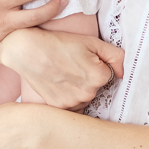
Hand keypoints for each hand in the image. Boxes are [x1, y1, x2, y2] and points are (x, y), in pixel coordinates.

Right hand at [0, 27, 123, 109]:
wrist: (27, 49)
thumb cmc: (58, 42)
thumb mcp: (91, 41)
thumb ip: (115, 55)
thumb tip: (121, 73)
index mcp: (99, 76)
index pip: (107, 76)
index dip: (96, 66)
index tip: (82, 59)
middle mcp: (87, 93)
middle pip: (95, 88)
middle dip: (88, 79)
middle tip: (71, 66)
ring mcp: (72, 103)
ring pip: (83, 98)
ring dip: (78, 90)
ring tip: (63, 74)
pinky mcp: (59, 108)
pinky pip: (71, 107)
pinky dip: (67, 98)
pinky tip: (58, 85)